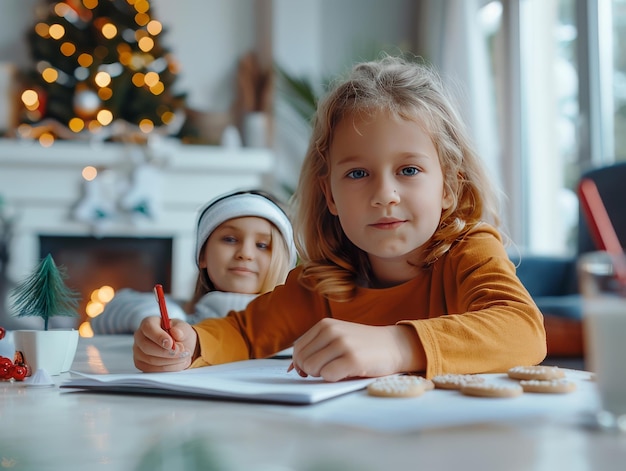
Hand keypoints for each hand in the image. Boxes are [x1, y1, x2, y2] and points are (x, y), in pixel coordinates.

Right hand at [133, 316, 196, 371]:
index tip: (171, 344)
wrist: (181, 346)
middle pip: (147, 347)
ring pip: (151, 360)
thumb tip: (176, 332)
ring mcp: (138, 351)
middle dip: (167, 352)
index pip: (148, 328)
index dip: (159, 337)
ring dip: (171, 361)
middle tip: (181, 352)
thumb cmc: (179, 334)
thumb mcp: (184, 328)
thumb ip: (181, 329)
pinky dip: (169, 368)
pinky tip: (178, 363)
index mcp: (148, 323)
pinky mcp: (141, 364)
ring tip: (184, 356)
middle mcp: (140, 336)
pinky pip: (153, 370)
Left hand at [290, 318, 424, 381]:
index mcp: (325, 324)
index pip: (297, 348)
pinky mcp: (353, 359)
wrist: (395, 345)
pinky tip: (347, 373)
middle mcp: (332, 331)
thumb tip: (292, 368)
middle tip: (328, 370)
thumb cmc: (364, 345)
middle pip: (302, 360)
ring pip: (312, 368)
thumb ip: (316, 348)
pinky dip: (334, 379)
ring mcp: (342, 344)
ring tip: (339, 369)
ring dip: (323, 375)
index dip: (300, 363)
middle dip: (311, 371)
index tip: (311, 369)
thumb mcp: (338, 337)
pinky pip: (328, 376)